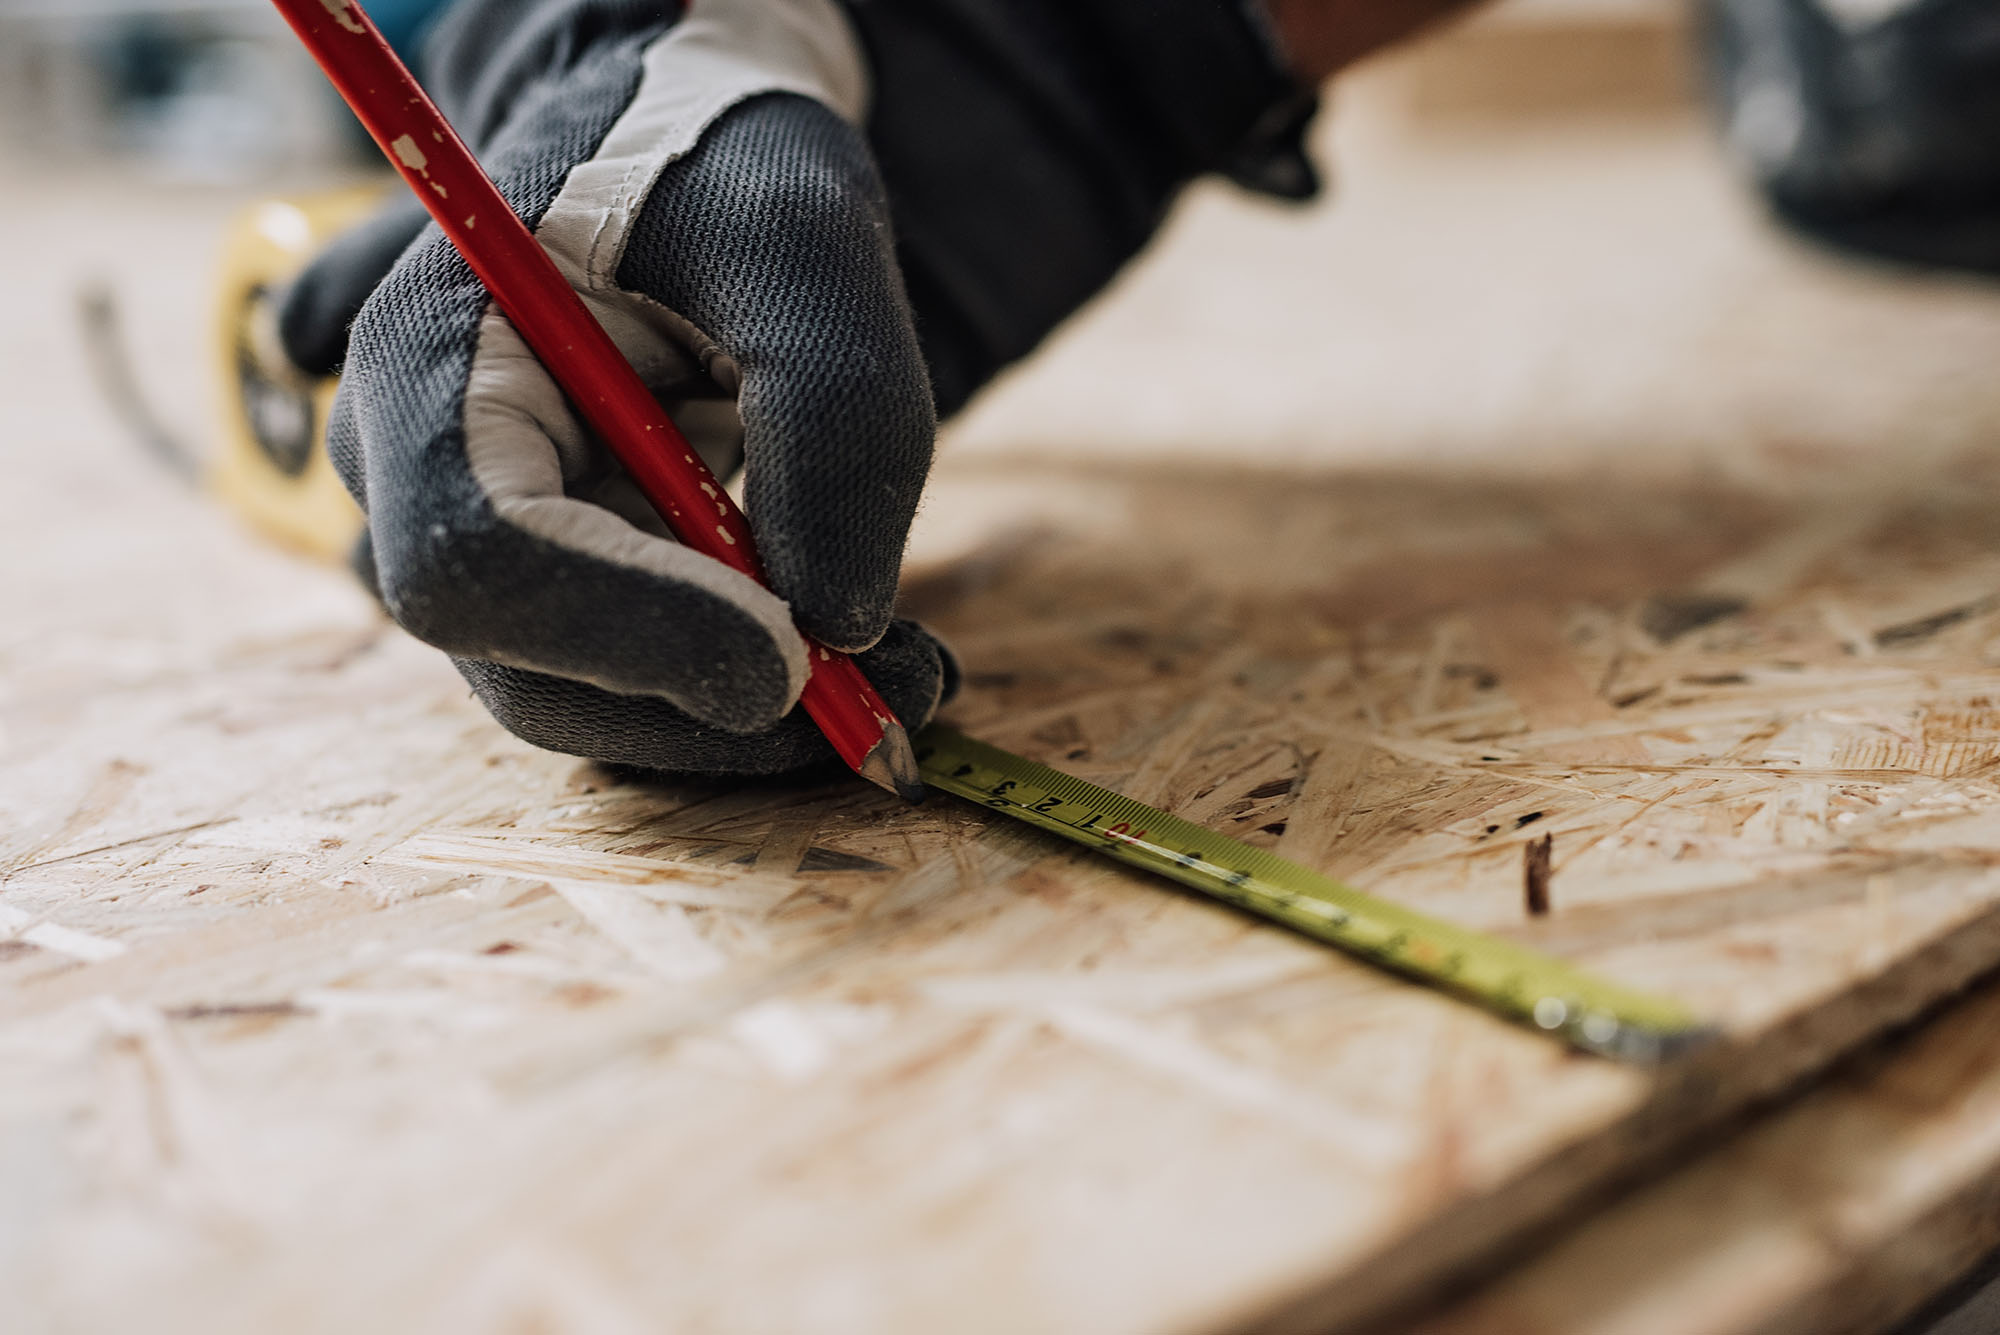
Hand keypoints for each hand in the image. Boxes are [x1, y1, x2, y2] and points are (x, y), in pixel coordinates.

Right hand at [282, 0, 1316, 775]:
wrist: (685, 180)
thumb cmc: (718, 176)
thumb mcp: (805, 239)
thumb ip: (833, 413)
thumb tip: (838, 627)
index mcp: (430, 358)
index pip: (475, 551)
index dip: (637, 631)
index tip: (798, 654)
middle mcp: (413, 477)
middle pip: (528, 671)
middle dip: (723, 704)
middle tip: (909, 688)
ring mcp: (474, 550)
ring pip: (592, 709)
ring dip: (755, 719)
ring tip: (913, 667)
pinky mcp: (552, 599)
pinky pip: (632, 693)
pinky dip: (747, 698)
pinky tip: (853, 649)